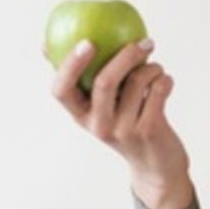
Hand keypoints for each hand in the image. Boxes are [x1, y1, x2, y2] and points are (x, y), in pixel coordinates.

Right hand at [46, 36, 191, 207]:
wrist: (156, 167)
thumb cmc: (125, 124)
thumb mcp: (98, 108)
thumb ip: (80, 79)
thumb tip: (44, 43)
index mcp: (81, 116)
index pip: (61, 90)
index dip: (70, 65)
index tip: (87, 42)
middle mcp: (99, 125)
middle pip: (104, 82)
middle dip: (125, 55)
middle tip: (142, 42)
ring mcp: (124, 130)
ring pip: (138, 81)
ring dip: (152, 67)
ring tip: (156, 68)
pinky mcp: (149, 131)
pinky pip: (158, 90)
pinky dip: (165, 79)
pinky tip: (165, 80)